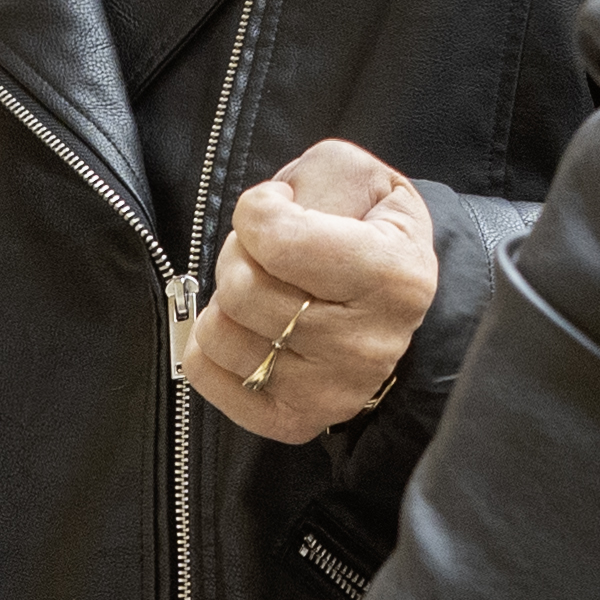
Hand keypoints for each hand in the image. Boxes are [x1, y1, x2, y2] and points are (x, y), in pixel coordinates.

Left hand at [179, 137, 435, 444]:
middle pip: (241, 289)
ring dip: (225, 301)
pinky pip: (207, 374)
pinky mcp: (294, 421)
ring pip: (218, 333)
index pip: (276, 238)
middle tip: (266, 252)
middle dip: (238, 254)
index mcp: (393, 277)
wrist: (393, 303)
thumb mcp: (360, 178)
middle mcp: (365, 346)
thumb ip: (314, 178)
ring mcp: (330, 393)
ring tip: (261, 291)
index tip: (280, 207)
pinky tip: (247, 328)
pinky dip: (212, 344)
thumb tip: (268, 213)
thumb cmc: (369, 230)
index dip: (259, 208)